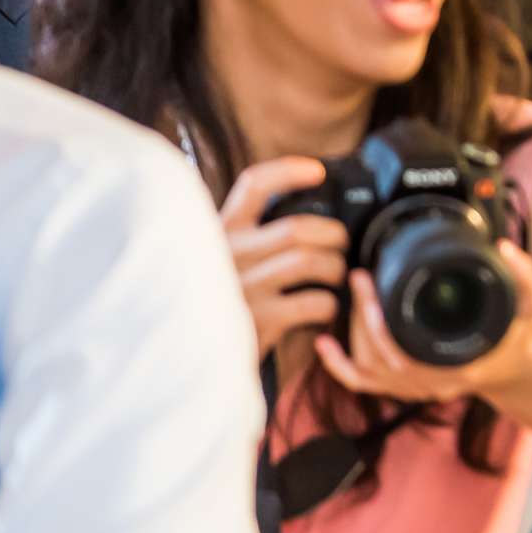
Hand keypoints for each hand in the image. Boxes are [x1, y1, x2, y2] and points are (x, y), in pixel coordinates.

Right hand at [221, 156, 348, 360]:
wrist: (189, 361)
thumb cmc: (219, 302)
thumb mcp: (222, 261)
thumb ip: (251, 239)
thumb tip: (307, 223)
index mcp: (220, 232)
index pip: (253, 186)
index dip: (289, 171)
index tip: (319, 171)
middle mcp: (228, 255)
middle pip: (297, 228)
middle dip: (333, 234)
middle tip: (341, 245)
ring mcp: (241, 288)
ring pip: (309, 261)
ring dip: (335, 268)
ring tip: (335, 276)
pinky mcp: (257, 322)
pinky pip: (313, 302)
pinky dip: (330, 304)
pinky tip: (325, 308)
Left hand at [315, 240, 531, 403]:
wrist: (515, 364)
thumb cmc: (517, 333)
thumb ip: (527, 277)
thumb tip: (505, 248)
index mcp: (458, 363)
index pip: (402, 349)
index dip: (376, 316)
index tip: (370, 278)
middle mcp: (433, 382)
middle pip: (377, 358)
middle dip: (361, 314)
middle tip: (358, 277)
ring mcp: (416, 388)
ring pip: (367, 370)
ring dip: (352, 333)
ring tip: (354, 294)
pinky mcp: (404, 386)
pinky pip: (363, 383)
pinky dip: (338, 366)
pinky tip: (324, 343)